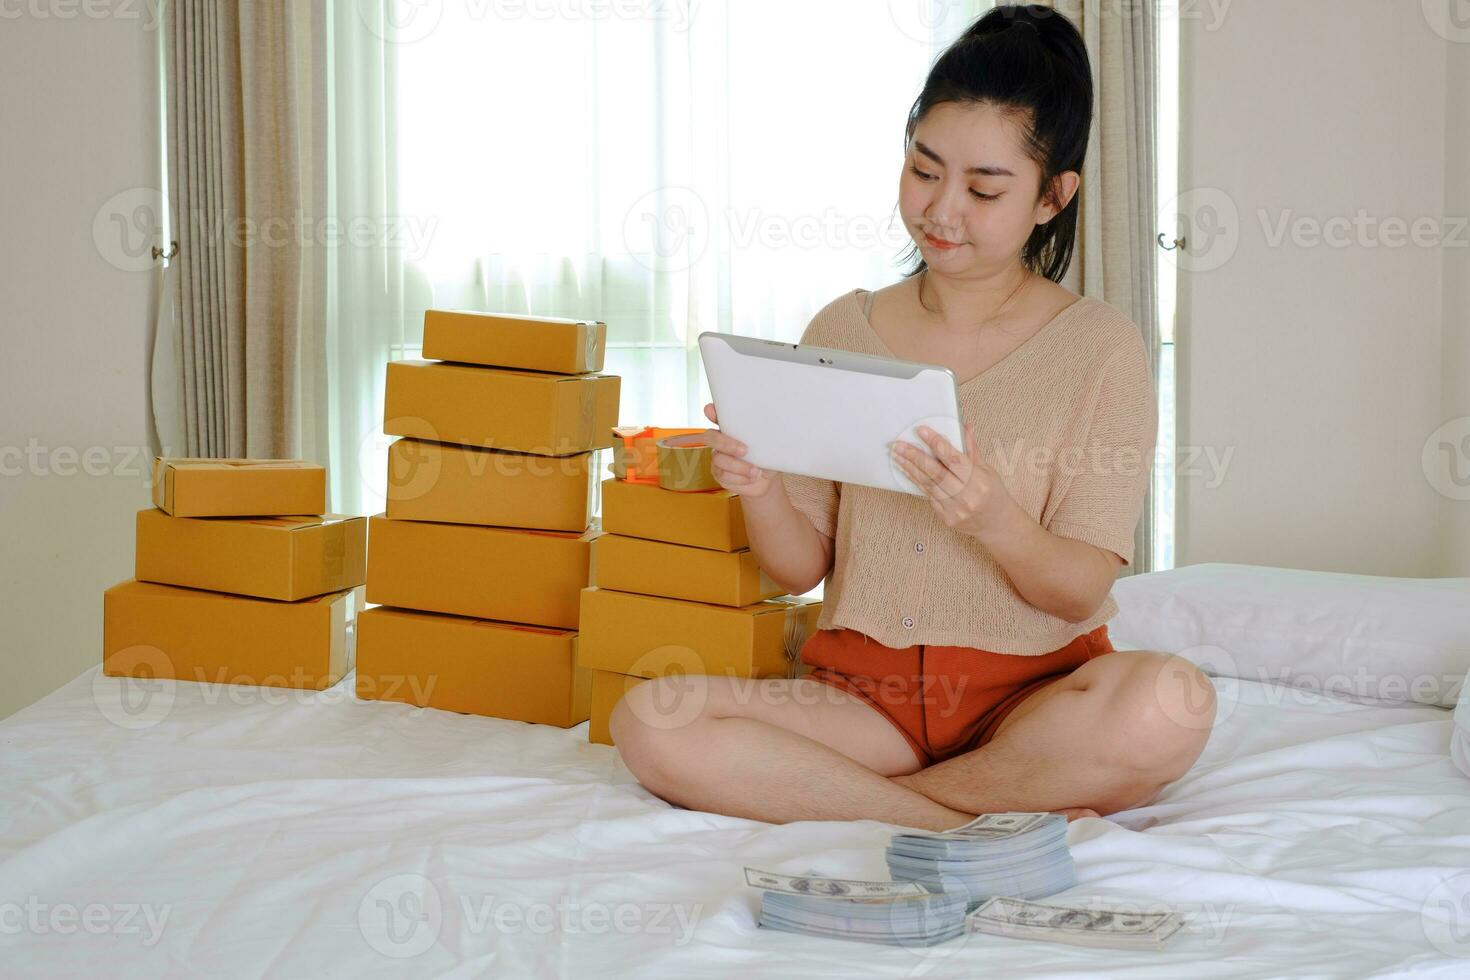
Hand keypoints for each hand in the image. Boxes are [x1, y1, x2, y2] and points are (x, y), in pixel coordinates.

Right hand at [702, 402, 775, 498]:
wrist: (766, 479)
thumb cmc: (766, 456)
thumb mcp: (768, 444)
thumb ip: (763, 435)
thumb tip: (771, 425)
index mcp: (731, 428)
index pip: (717, 416)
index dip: (712, 412)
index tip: (710, 410)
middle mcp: (720, 441)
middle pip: (710, 437)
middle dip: (726, 444)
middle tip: (744, 450)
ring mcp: (717, 458)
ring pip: (719, 460)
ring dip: (739, 467)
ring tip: (756, 471)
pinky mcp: (719, 474)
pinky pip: (724, 475)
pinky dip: (740, 478)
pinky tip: (752, 478)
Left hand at [890, 423, 1018, 541]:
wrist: (998, 525)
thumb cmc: (994, 495)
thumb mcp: (988, 470)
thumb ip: (972, 450)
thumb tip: (965, 427)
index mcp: (979, 481)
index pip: (954, 459)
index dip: (936, 443)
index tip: (921, 431)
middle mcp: (967, 496)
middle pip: (936, 473)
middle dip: (915, 456)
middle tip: (899, 445)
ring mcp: (956, 509)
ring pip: (929, 484)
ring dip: (911, 468)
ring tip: (897, 456)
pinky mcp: (947, 518)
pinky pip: (929, 496)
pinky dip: (917, 482)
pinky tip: (907, 471)